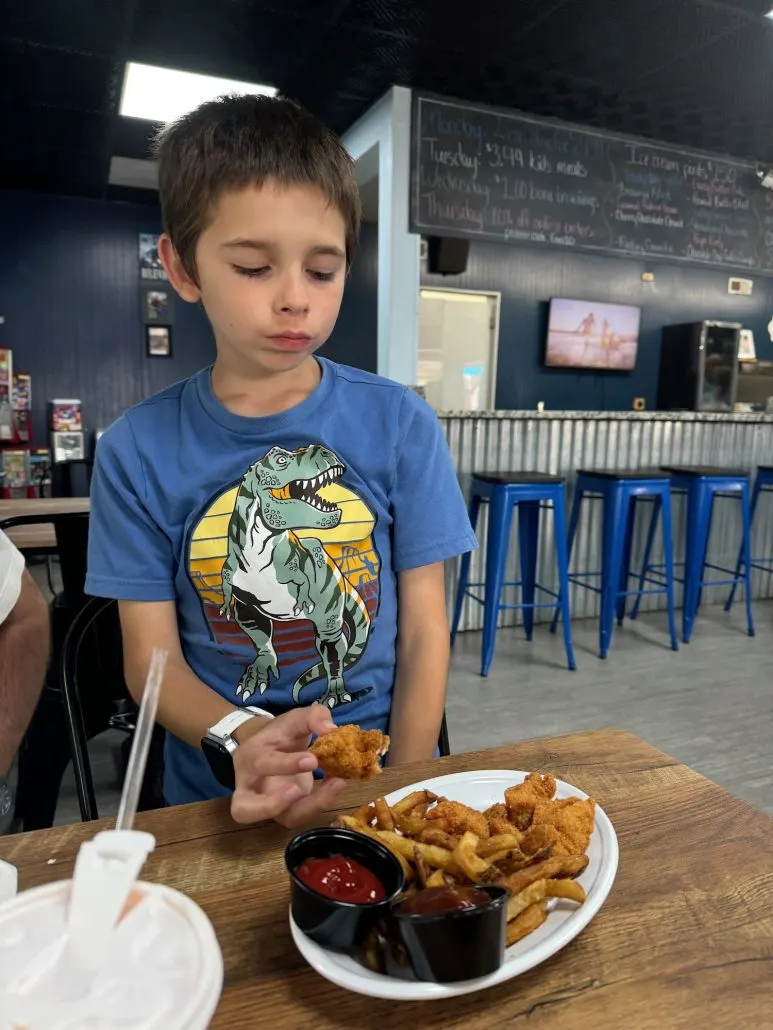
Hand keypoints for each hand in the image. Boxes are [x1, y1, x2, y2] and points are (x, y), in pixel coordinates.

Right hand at [231, 706, 344, 826]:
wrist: (273, 746)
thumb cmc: (281, 733)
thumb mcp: (295, 718)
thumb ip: (314, 716)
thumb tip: (331, 730)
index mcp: (250, 756)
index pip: (260, 764)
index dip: (285, 765)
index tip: (313, 760)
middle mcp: (249, 787)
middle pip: (244, 808)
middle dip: (273, 804)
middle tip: (302, 789)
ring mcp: (265, 805)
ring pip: (277, 820)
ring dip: (307, 809)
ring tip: (332, 787)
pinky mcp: (283, 812)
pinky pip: (298, 817)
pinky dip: (318, 805)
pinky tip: (334, 785)